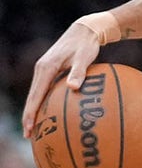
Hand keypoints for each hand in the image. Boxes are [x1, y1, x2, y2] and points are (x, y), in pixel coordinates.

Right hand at [22, 22, 101, 137]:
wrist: (85, 31)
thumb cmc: (86, 45)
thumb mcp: (84, 57)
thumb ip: (79, 72)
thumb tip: (73, 87)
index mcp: (46, 68)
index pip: (35, 95)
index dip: (31, 113)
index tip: (29, 128)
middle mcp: (41, 70)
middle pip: (32, 97)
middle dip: (28, 117)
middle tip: (29, 136)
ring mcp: (44, 70)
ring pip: (35, 95)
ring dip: (33, 112)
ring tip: (34, 130)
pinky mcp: (50, 71)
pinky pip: (43, 90)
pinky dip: (42, 103)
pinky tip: (48, 114)